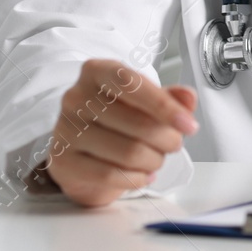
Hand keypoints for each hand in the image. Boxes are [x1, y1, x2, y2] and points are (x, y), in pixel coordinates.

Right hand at [43, 59, 198, 206]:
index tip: (188, 125)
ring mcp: (65, 130)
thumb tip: (188, 97)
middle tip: (174, 144)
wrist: (81, 150)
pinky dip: (136, 178)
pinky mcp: (63, 161)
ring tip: (156, 159)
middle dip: (167, 139)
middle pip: (137, 123)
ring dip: (154, 160)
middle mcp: (76, 97)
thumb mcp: (144, 101)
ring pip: (128, 152)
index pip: (133, 84)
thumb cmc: (115, 119)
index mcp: (97, 71)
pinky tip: (143, 175)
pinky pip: (109, 175)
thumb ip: (170, 98)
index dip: (165, 107)